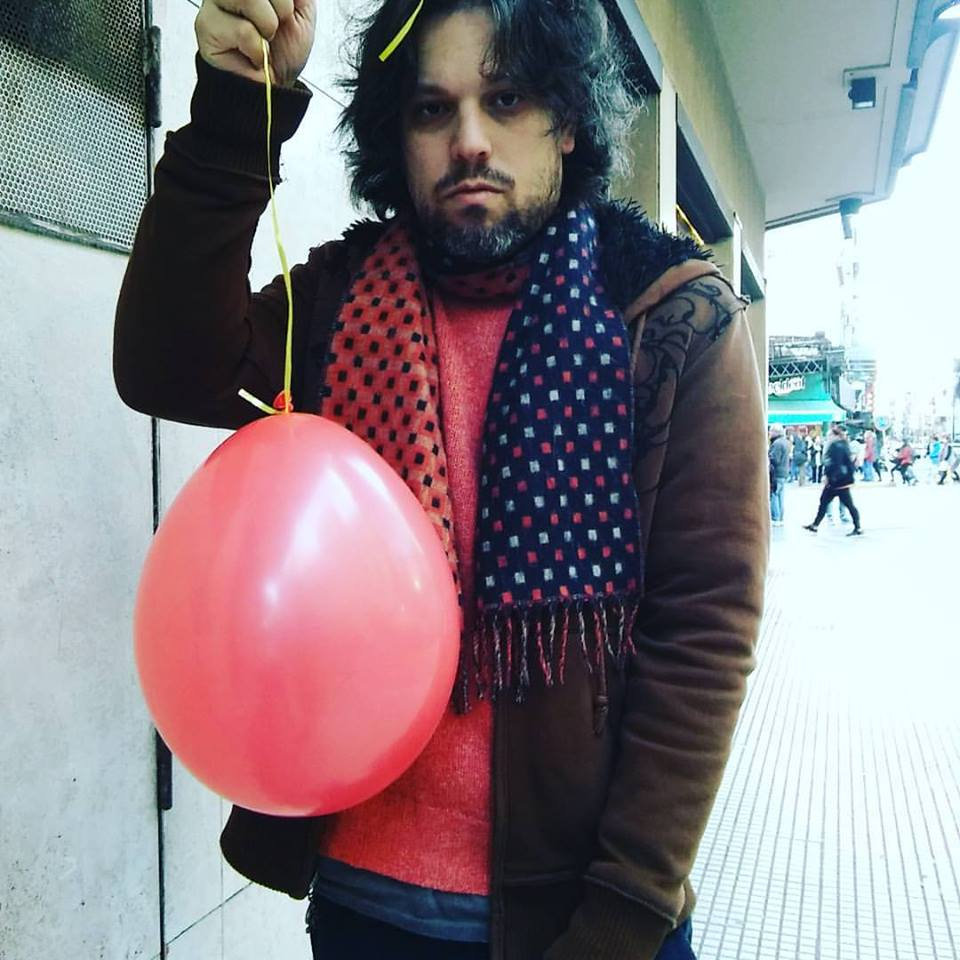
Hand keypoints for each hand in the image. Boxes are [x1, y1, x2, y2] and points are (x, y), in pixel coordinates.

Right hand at [195, 0, 316, 86]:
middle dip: (281, 6)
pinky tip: (251, 55)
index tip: (287, 11)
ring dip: (267, 25)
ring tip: (265, 40)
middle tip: (277, 27)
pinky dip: (256, 48)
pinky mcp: (206, 26)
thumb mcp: (302, 11)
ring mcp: (213, 3)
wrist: (274, 88)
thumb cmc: (284, 52)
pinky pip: (241, 29)